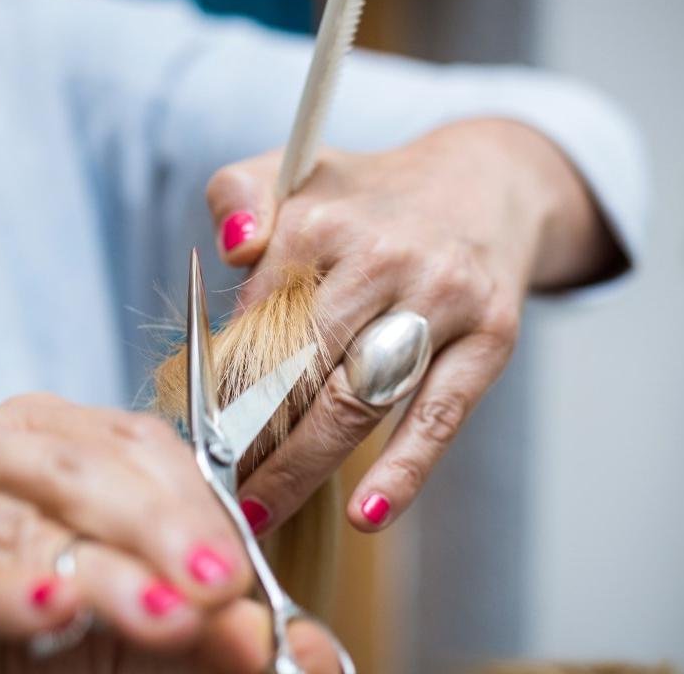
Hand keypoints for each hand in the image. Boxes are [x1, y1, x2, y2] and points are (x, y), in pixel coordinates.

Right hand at [0, 394, 339, 672]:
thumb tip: (295, 641)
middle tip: (219, 593)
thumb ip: (198, 626)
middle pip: (82, 470)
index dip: (195, 507)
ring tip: (161, 615)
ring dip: (98, 573)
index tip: (245, 576)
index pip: (136, 446)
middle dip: (160, 533)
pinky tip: (47, 606)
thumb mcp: (121, 629)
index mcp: (46, 434)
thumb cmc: (12, 639)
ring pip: (18, 521)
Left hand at [207, 118, 622, 532]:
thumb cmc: (371, 197)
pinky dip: (404, 470)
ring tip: (260, 510)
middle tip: (213, 491)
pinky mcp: (490, 337)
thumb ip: (239, 197)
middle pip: (299, 370)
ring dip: (302, 465)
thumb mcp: (295, 169)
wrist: (486, 183)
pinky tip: (367, 514)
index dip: (217, 390)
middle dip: (248, 440)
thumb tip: (231, 252)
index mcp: (321, 221)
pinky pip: (439, 415)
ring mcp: (441, 299)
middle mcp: (382, 257)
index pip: (252, 325)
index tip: (194, 438)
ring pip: (358, 400)